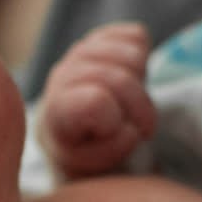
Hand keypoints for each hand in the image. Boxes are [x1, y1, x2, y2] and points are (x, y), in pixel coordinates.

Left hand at [36, 22, 156, 178]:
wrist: (77, 135)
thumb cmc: (88, 153)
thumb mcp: (97, 165)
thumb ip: (111, 149)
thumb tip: (128, 128)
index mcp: (57, 112)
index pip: (95, 100)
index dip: (117, 119)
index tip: (120, 137)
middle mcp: (63, 77)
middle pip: (118, 78)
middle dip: (140, 106)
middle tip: (144, 129)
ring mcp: (80, 53)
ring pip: (130, 53)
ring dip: (142, 81)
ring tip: (135, 102)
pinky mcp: (101, 38)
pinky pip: (135, 35)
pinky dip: (143, 55)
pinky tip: (134, 77)